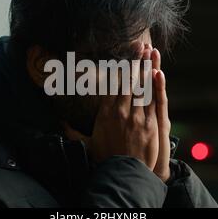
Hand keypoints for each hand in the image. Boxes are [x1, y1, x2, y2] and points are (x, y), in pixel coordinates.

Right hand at [63, 44, 171, 181]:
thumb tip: (59, 122)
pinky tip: (158, 71)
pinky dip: (156, 85)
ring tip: (149, 51)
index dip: (119, 69)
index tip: (122, 57)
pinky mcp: (152, 123)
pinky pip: (154, 100)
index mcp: (106, 113)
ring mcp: (138, 116)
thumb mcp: (87, 144)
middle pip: (128, 81)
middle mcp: (122, 111)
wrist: (123, 173)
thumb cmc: (106, 159)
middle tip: (139, 44)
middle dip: (134, 61)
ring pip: (143, 86)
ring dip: (146, 67)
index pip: (113, 85)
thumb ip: (73, 131)